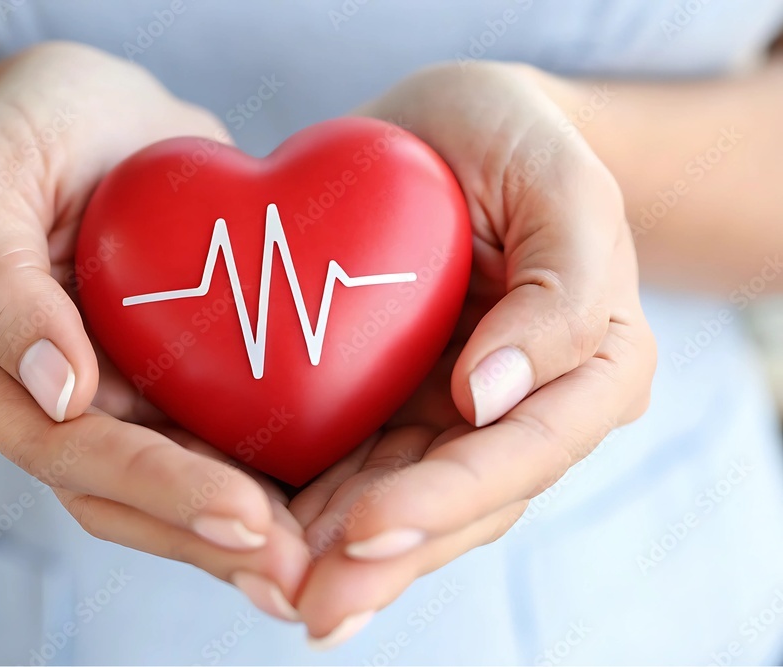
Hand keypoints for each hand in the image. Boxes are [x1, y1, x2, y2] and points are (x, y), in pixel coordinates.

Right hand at [0, 42, 308, 618]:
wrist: (98, 116)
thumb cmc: (32, 127)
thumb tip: (56, 392)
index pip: (67, 450)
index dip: (156, 487)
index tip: (243, 512)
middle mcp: (41, 404)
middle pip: (120, 497)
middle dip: (208, 538)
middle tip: (296, 572)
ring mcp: (106, 400)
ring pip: (166, 494)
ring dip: (235, 539)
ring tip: (313, 570)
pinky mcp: (161, 385)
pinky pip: (207, 446)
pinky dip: (258, 484)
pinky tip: (320, 514)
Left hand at [288, 62, 656, 647]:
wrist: (447, 129)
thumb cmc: (513, 140)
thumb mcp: (561, 184)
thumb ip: (561, 288)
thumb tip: (498, 395)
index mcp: (589, 367)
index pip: (523, 454)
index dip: (448, 498)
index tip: (368, 525)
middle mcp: (523, 410)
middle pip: (461, 507)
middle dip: (386, 559)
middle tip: (313, 605)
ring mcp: (454, 416)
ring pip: (402, 504)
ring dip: (343, 557)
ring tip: (279, 594)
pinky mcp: (392, 406)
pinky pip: (354, 466)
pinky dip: (311, 506)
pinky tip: (262, 541)